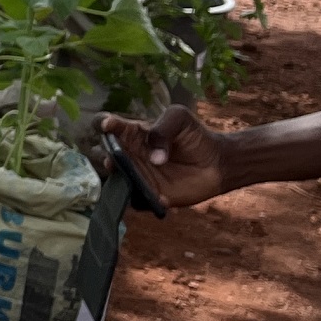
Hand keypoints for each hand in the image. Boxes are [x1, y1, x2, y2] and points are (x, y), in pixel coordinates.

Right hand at [99, 106, 229, 208]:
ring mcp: (138, 175)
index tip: (108, 126)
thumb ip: (163, 129)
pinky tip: (162, 198)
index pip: (108, 125)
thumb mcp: (180, 119)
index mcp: (133, 133)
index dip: (103, 124)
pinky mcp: (150, 194)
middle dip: (106, 157)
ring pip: (117, 180)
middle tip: (114, 160)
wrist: (217, 163)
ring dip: (120, 182)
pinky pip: (138, 201)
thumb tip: (154, 159)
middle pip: (106, 155)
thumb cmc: (195, 136)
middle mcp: (130, 155)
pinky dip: (145, 201)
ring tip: (131, 181)